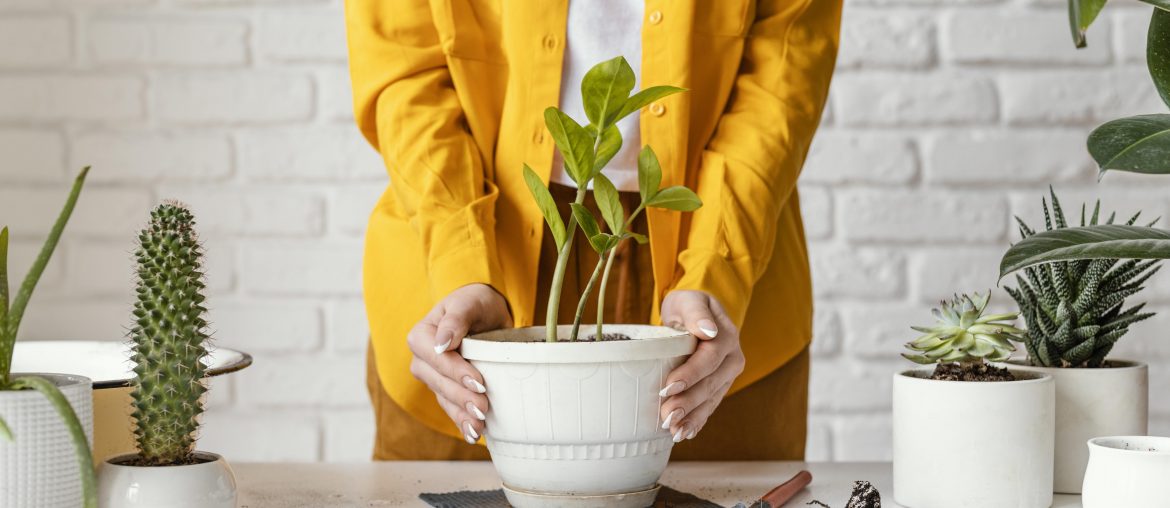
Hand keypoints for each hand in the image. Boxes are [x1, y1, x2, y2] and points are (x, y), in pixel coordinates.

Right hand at [406, 283, 511, 442]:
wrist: (485, 313)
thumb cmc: (475, 303)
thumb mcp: (468, 303)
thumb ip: (456, 319)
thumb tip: (441, 343)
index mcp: (421, 337)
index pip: (436, 358)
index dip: (455, 372)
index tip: (478, 382)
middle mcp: (422, 360)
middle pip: (439, 382)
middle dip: (461, 398)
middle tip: (483, 408)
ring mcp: (433, 378)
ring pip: (444, 399)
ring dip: (461, 415)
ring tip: (479, 427)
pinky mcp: (447, 391)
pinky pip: (451, 409)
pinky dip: (462, 422)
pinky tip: (473, 434)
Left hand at [658, 290, 744, 441]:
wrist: (698, 314)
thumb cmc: (688, 306)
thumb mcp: (689, 301)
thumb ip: (697, 314)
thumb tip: (708, 331)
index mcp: (726, 336)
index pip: (710, 358)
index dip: (690, 374)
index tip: (668, 387)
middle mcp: (732, 358)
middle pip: (710, 383)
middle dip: (688, 402)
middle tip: (667, 416)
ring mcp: (727, 375)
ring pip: (711, 399)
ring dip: (692, 417)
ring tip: (674, 431)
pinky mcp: (720, 386)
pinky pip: (710, 405)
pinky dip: (697, 420)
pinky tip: (685, 433)